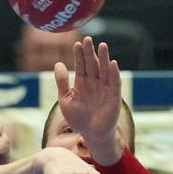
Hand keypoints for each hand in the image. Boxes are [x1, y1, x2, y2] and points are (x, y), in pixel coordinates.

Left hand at [53, 37, 123, 165]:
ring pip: (104, 70)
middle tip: (88, 39)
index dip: (79, 55)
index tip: (76, 44)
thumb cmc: (77, 118)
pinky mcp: (114, 96)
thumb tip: (58, 64)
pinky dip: (113, 73)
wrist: (91, 134)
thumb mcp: (65, 100)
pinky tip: (112, 63)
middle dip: (90, 52)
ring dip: (104, 58)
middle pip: (92, 64)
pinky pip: (114, 82)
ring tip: (102, 45)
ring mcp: (105, 88)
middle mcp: (94, 82)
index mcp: (82, 82)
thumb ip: (62, 82)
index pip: (81, 65)